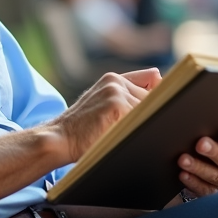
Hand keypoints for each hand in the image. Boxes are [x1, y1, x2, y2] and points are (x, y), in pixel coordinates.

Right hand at [47, 68, 161, 163]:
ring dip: (143, 124)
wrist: (58, 139)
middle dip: (150, 113)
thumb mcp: (102, 104)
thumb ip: (126, 95)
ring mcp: (115, 92)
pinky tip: (121, 137)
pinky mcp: (116, 106)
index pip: (153, 79)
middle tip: (134, 128)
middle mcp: (115, 81)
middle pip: (155, 96)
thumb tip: (159, 88)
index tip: (157, 109)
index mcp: (113, 79)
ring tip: (123, 135)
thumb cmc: (81, 129)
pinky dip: (137, 130)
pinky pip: (142, 118)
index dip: (157, 95)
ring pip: (149, 109)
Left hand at [176, 124, 217, 197]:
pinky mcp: (213, 190)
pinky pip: (205, 189)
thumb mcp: (214, 128)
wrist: (200, 157)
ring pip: (217, 176)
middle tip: (201, 144)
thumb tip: (201, 114)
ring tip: (184, 159)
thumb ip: (214, 123)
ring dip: (199, 167)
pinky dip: (193, 182)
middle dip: (215, 151)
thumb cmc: (210, 136)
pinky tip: (183, 174)